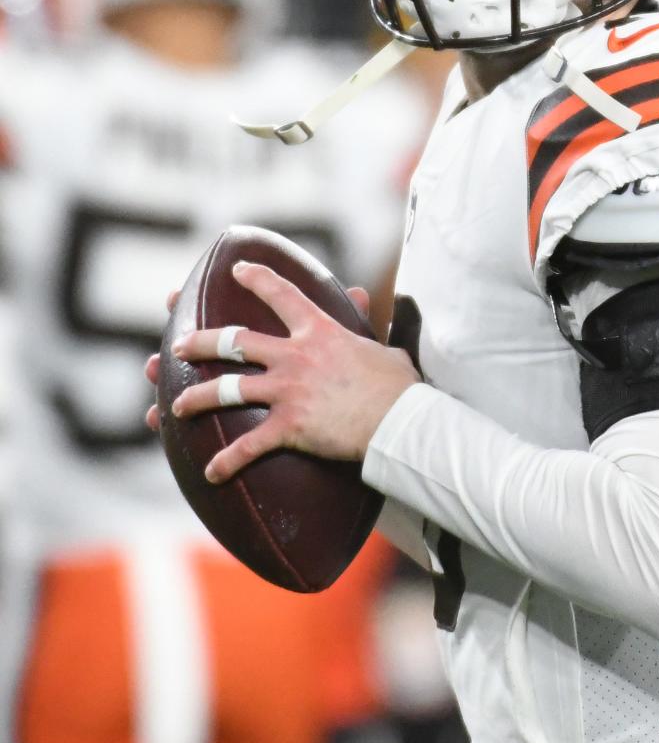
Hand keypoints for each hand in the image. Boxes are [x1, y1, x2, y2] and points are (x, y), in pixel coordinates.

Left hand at [149, 261, 419, 482]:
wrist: (399, 420)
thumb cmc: (397, 386)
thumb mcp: (382, 346)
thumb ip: (363, 323)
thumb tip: (362, 299)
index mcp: (318, 331)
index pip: (282, 295)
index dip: (257, 279)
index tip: (237, 270)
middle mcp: (294, 356)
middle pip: (235, 342)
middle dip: (201, 342)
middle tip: (178, 346)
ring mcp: (287, 390)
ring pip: (228, 389)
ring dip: (197, 398)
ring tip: (176, 406)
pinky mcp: (288, 426)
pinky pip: (248, 445)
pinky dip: (227, 461)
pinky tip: (211, 472)